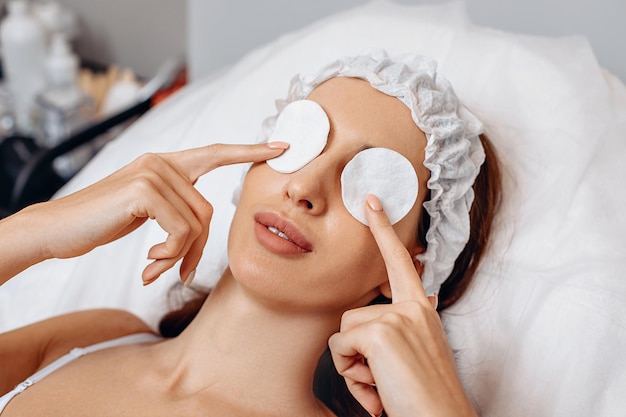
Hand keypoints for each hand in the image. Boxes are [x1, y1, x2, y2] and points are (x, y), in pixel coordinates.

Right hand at [12, 143, 286, 284]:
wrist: (57, 229)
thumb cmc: (103, 222)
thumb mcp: (147, 210)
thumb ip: (176, 207)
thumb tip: (201, 228)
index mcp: (166, 163)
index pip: (216, 153)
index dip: (249, 151)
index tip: (281, 147)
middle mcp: (162, 162)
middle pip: (207, 211)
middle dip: (197, 249)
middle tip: (177, 271)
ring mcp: (153, 173)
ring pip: (196, 224)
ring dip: (179, 256)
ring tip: (155, 268)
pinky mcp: (144, 190)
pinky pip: (180, 231)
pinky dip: (169, 254)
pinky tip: (149, 264)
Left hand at [328, 194, 476, 416]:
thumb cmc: (425, 396)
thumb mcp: (415, 353)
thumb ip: (397, 332)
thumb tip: (365, 331)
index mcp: (420, 310)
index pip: (400, 261)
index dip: (384, 230)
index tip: (372, 200)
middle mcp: (412, 308)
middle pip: (352, 313)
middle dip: (354, 350)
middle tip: (379, 379)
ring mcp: (398, 317)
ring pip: (343, 330)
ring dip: (352, 365)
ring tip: (380, 386)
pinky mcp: (382, 332)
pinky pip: (340, 347)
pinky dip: (350, 372)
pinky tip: (377, 390)